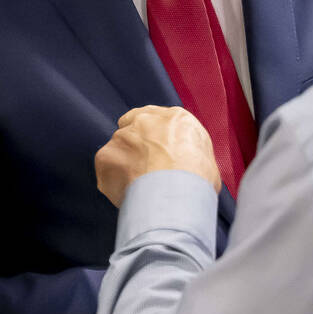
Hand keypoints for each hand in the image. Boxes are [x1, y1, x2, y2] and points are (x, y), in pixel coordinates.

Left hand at [95, 105, 222, 206]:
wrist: (176, 194)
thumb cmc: (197, 180)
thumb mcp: (207, 159)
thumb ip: (190, 153)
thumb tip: (187, 167)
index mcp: (175, 118)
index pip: (158, 119)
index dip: (155, 138)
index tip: (157, 154)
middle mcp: (146, 120)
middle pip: (132, 128)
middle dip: (135, 147)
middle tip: (145, 171)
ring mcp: (123, 136)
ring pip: (118, 150)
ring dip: (124, 166)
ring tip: (139, 189)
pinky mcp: (105, 156)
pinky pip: (106, 171)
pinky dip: (114, 183)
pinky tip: (128, 196)